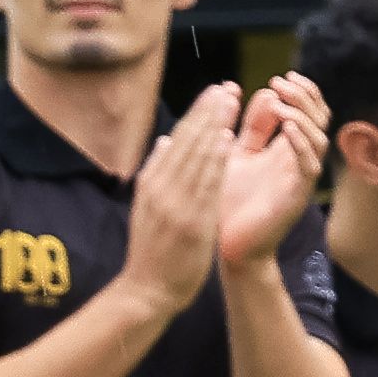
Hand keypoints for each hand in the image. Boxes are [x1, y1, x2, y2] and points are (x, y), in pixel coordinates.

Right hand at [122, 83, 248, 304]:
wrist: (146, 290)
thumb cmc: (153, 251)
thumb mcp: (149, 206)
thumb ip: (158, 172)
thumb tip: (164, 140)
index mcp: (152, 182)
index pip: (178, 140)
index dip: (198, 114)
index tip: (215, 92)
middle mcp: (161, 187)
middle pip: (187, 141)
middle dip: (208, 112)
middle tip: (228, 86)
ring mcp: (174, 204)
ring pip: (195, 157)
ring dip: (214, 126)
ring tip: (230, 101)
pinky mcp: (189, 221)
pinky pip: (204, 185)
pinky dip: (213, 160)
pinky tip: (225, 140)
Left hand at [217, 75, 330, 258]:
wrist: (227, 244)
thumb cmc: (228, 202)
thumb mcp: (236, 154)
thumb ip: (252, 126)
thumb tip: (265, 92)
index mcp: (286, 149)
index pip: (309, 113)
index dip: (302, 92)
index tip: (281, 77)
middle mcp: (298, 161)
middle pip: (320, 120)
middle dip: (304, 97)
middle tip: (282, 82)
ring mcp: (300, 178)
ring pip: (319, 139)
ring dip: (302, 116)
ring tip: (282, 103)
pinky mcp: (297, 196)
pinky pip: (310, 165)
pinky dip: (302, 143)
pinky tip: (287, 127)